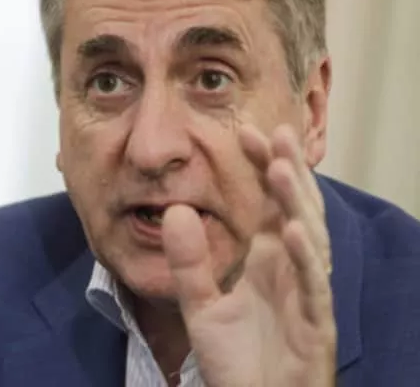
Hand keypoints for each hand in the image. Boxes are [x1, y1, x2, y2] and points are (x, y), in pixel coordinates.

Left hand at [162, 124, 335, 386]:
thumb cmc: (235, 358)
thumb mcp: (201, 305)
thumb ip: (187, 261)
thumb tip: (173, 211)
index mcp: (265, 258)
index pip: (265, 202)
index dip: (259, 168)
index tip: (244, 132)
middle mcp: (290, 267)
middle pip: (293, 208)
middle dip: (285, 171)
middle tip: (274, 133)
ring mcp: (306, 292)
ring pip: (309, 238)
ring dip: (295, 203)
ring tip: (280, 168)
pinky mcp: (315, 323)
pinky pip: (312, 286)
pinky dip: (305, 257)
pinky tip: (292, 231)